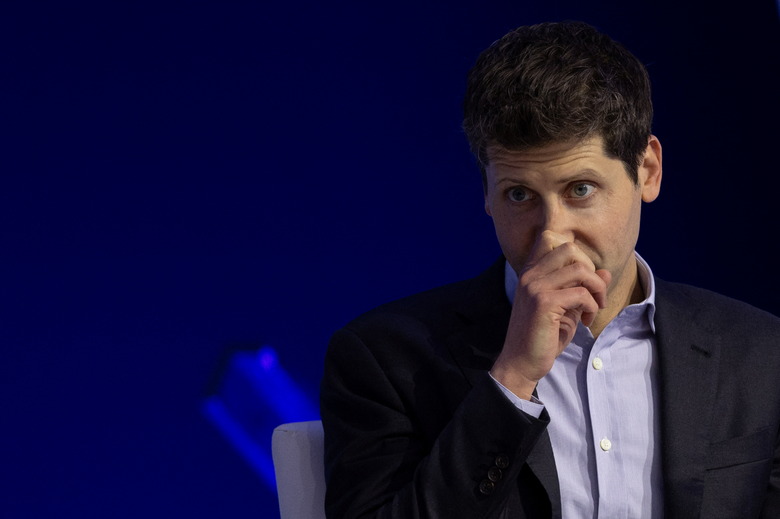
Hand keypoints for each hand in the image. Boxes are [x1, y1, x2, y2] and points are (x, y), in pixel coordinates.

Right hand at [490, 231, 610, 399]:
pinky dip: (591, 306)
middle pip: (570, 249)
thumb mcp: (566, 307)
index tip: (584, 279)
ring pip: (580, 269)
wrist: (521, 362)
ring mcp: (535, 287)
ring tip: (594, 308)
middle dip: (591, 270)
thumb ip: (582, 287)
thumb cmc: (543, 336)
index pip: (551, 239)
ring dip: (596, 289)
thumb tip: (605, 272)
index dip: (576, 254)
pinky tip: (585, 321)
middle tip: (594, 295)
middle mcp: (530, 275)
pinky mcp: (543, 303)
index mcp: (530, 273)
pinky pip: (581, 294)